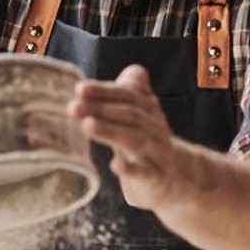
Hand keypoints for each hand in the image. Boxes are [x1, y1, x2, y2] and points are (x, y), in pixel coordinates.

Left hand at [68, 64, 180, 210]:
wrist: (176, 179)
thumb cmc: (147, 144)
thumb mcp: (141, 117)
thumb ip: (133, 94)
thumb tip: (134, 70)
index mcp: (149, 110)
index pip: (128, 95)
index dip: (104, 91)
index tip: (79, 89)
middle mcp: (156, 128)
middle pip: (130, 114)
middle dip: (101, 109)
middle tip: (73, 107)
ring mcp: (158, 153)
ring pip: (136, 139)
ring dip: (110, 131)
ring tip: (87, 125)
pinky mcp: (156, 178)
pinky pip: (144, 172)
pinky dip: (130, 168)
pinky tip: (114, 164)